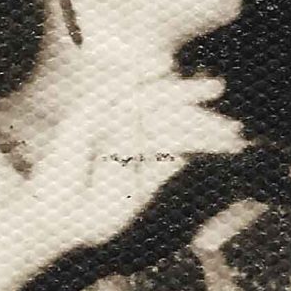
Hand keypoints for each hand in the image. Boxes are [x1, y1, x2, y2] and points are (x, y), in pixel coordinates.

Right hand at [17, 71, 246, 255]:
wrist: (55, 224)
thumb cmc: (92, 215)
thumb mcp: (136, 193)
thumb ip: (156, 171)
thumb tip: (185, 153)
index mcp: (133, 147)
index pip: (173, 132)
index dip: (204, 133)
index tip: (235, 139)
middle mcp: (119, 129)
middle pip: (165, 111)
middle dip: (200, 109)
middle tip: (234, 115)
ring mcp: (101, 121)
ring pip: (149, 101)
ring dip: (182, 92)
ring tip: (213, 88)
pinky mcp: (84, 118)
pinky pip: (114, 92)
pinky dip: (136, 75)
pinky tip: (162, 66)